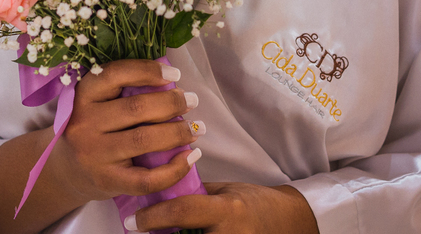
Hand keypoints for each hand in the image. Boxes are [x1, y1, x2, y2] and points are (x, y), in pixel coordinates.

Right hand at [46, 59, 203, 204]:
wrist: (65, 170)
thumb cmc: (92, 128)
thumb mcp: (96, 101)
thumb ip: (123, 89)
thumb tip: (171, 82)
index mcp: (83, 95)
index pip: (116, 74)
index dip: (149, 71)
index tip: (176, 74)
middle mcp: (85, 123)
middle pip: (137, 108)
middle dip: (172, 103)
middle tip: (191, 101)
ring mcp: (94, 154)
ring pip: (144, 140)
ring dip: (178, 132)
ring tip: (195, 129)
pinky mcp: (107, 181)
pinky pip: (147, 179)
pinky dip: (174, 170)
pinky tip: (190, 157)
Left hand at [123, 182, 319, 233]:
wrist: (288, 224)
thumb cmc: (256, 205)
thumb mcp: (225, 193)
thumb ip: (195, 193)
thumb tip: (160, 191)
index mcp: (227, 210)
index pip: (182, 211)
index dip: (152, 216)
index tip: (132, 221)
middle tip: (140, 230)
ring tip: (159, 233)